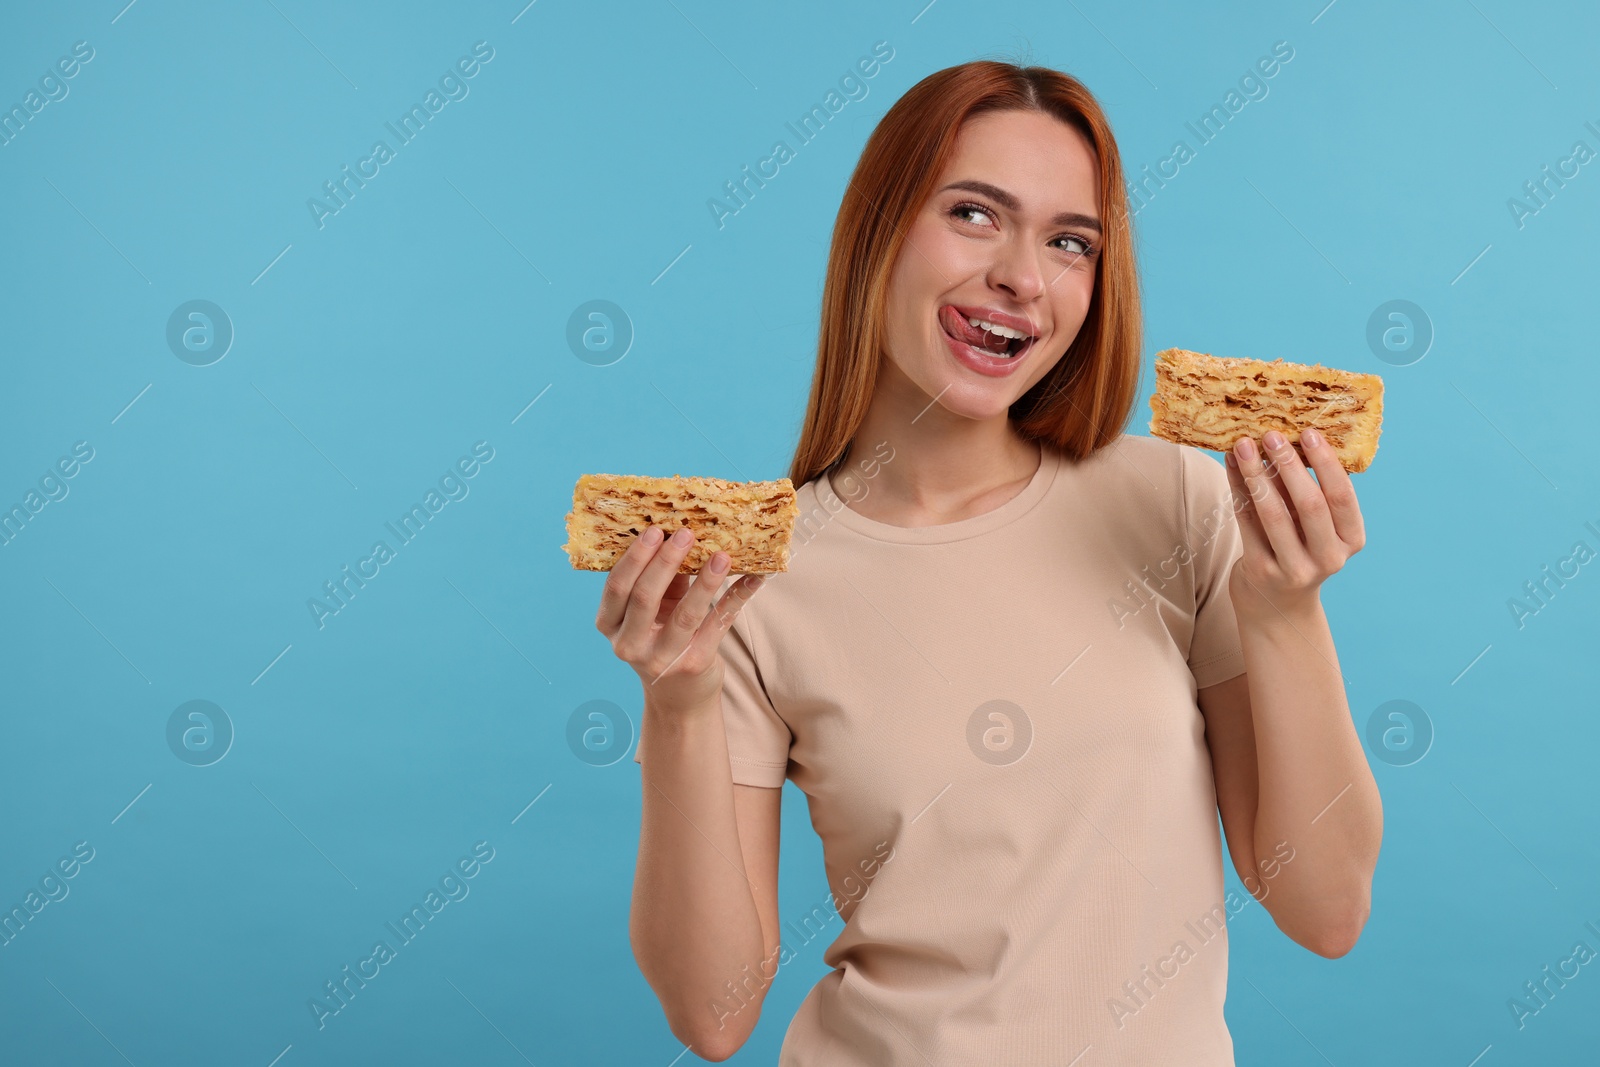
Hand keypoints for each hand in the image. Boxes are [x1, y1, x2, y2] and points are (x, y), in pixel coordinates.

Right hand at [594, 525, 766, 712]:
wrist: (678, 696)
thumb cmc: (661, 639)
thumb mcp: (652, 611)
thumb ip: (660, 579)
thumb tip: (681, 532)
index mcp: (610, 625)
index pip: (617, 587)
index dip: (635, 557)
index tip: (655, 529)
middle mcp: (629, 644)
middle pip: (644, 597)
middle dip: (665, 561)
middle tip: (686, 534)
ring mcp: (661, 659)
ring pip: (685, 614)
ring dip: (705, 580)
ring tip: (722, 555)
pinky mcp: (694, 664)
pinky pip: (718, 624)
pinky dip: (737, 597)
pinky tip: (754, 578)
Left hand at [1224, 429, 1365, 620]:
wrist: (1277, 604)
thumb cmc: (1299, 549)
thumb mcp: (1316, 526)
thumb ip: (1309, 490)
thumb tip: (1288, 437)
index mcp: (1351, 540)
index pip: (1343, 497)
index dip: (1326, 463)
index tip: (1309, 432)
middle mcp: (1329, 558)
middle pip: (1310, 504)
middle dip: (1289, 465)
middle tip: (1272, 434)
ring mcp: (1294, 569)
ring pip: (1273, 513)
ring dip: (1256, 474)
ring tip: (1244, 444)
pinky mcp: (1261, 571)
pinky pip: (1246, 522)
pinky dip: (1238, 489)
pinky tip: (1232, 464)